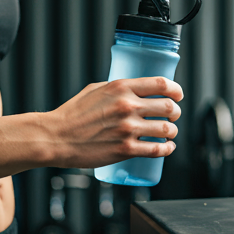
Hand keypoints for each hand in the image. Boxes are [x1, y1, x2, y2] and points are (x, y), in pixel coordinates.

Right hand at [47, 77, 182, 168]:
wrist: (55, 137)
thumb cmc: (73, 113)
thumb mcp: (96, 89)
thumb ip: (119, 88)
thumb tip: (139, 89)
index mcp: (122, 88)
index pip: (161, 84)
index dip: (176, 90)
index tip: (179, 95)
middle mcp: (128, 106)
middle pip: (169, 107)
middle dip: (176, 112)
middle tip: (174, 116)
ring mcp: (127, 129)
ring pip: (167, 129)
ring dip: (173, 132)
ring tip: (169, 133)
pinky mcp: (125, 149)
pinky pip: (157, 149)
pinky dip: (167, 149)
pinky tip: (167, 147)